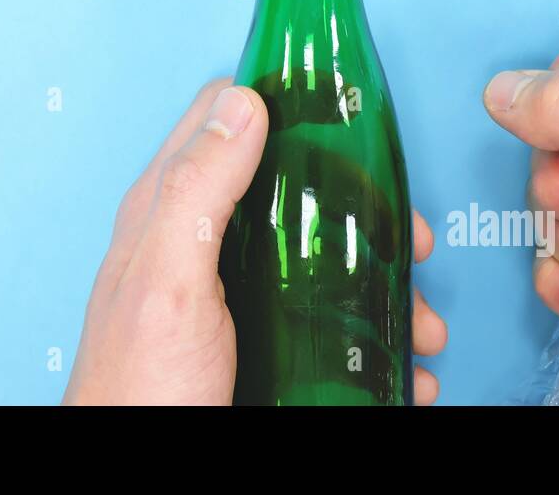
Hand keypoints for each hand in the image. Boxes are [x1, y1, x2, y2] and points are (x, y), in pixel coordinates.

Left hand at [65, 77, 447, 404]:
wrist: (137, 484)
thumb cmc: (139, 393)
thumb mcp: (168, 279)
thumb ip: (196, 189)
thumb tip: (242, 102)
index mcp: (169, 210)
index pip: (223, 117)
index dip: (286, 102)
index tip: (351, 115)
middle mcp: (202, 242)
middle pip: (294, 188)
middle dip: (365, 208)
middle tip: (411, 237)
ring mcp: (233, 295)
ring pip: (322, 257)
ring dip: (384, 282)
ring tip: (420, 321)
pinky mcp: (259, 343)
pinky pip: (327, 321)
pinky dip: (375, 338)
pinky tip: (400, 364)